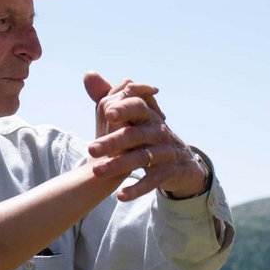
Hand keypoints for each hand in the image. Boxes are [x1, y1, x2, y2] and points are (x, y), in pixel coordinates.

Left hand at [84, 72, 207, 201]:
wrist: (180, 162)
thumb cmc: (148, 136)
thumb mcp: (132, 117)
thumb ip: (110, 96)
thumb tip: (88, 74)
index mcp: (148, 115)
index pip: (137, 106)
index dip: (124, 108)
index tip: (107, 112)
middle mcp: (159, 131)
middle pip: (135, 134)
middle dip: (113, 142)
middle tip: (90, 149)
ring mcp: (166, 152)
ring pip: (142, 158)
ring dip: (119, 165)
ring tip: (97, 172)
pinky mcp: (170, 172)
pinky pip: (153, 180)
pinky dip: (137, 188)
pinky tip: (120, 196)